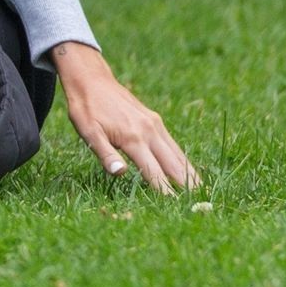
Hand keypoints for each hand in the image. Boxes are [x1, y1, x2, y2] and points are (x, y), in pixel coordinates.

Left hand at [53, 43, 198, 191]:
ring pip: (177, 153)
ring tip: (199, 191)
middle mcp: (149, 131)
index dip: (165, 191)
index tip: (176, 207)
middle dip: (185, 185)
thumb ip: (105, 153)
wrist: (91, 79)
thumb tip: (120, 173)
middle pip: (173, 164)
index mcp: (133, 137)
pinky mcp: (154, 119)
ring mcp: (154, 124)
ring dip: (189, 173)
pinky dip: (181, 158)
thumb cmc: (86, 108)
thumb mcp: (87, 131)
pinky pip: (172, 144)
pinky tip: (185, 169)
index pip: (154, 171)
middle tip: (199, 205)